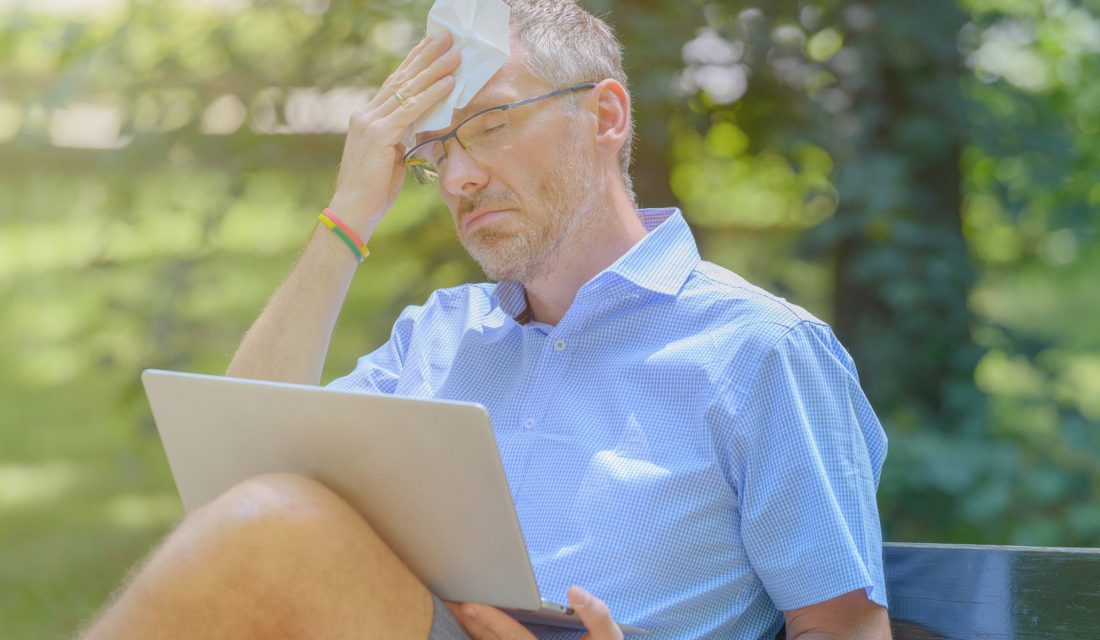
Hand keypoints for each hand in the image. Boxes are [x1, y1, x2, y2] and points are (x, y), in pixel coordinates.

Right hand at [328, 31, 460, 232]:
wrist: (353, 210)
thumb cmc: (373, 190)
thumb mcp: (391, 157)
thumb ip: (402, 137)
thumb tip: (420, 126)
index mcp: (368, 118)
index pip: (394, 84)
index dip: (414, 64)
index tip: (430, 46)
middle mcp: (366, 114)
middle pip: (402, 78)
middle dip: (425, 56)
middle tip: (445, 37)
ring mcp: (370, 122)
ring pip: (408, 89)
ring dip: (434, 69)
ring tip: (454, 53)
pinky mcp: (380, 135)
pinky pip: (411, 109)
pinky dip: (432, 94)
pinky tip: (448, 82)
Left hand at [446, 586, 624, 639]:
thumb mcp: (609, 639)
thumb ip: (596, 615)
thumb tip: (574, 590)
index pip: (513, 637)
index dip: (491, 619)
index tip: (468, 604)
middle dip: (470, 622)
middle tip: (449, 601)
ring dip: (472, 631)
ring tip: (453, 609)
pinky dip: (483, 636)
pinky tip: (471, 625)